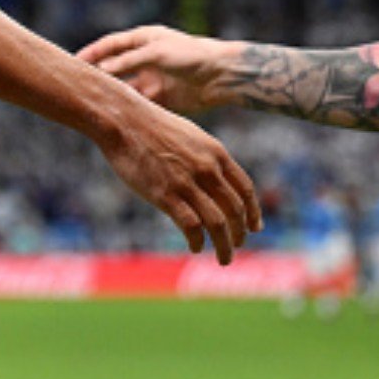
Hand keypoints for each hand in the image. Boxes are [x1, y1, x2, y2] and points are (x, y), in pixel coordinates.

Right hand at [78, 24, 239, 115]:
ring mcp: (152, 79)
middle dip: (96, 75)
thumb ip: (128, 62)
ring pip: (124, 87)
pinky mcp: (160, 98)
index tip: (73, 62)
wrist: (222, 76)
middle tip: (76, 85)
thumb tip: (101, 71)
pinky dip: (126, 108)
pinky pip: (138, 103)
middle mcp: (145, 58)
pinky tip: (114, 116)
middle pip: (114, 67)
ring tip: (91, 102)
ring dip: (111, 94)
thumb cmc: (192, 56)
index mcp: (144, 39)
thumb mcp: (156, 54)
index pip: (110, 45)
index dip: (91, 53)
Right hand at [94, 96, 261, 264]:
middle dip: (239, 233)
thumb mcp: (190, 137)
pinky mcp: (166, 195)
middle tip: (236, 246)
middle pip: (235, 210)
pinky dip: (198, 241)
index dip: (253, 212)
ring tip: (224, 258)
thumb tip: (214, 178)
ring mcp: (187, 182)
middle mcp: (208, 169)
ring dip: (224, 245)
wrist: (124, 120)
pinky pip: (191, 226)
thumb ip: (206, 158)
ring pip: (218, 223)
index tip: (254, 227)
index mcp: (216, 153)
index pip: (245, 189)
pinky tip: (195, 247)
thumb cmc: (153, 128)